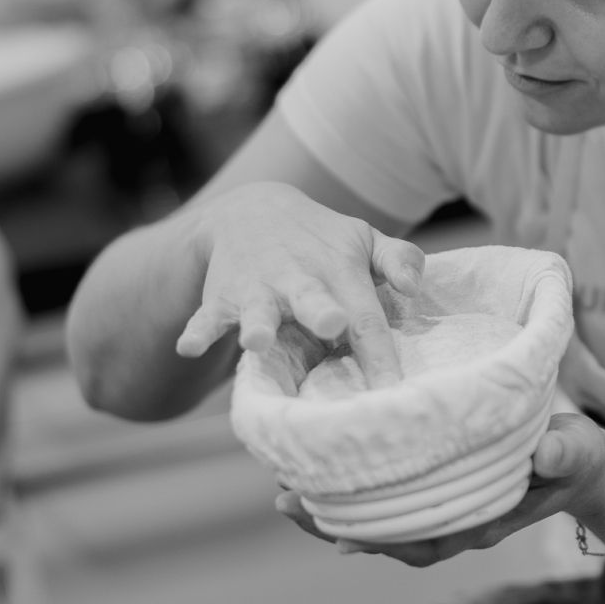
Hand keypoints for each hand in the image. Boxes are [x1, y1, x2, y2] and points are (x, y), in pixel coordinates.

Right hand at [175, 180, 423, 387]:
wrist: (251, 211)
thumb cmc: (322, 242)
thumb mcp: (363, 240)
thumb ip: (399, 259)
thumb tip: (416, 287)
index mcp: (340, 270)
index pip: (366, 316)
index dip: (380, 353)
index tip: (392, 391)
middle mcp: (299, 278)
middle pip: (313, 299)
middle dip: (322, 313)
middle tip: (333, 326)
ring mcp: (257, 288)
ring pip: (257, 309)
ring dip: (256, 324)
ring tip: (255, 341)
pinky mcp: (221, 296)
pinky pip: (207, 316)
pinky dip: (197, 330)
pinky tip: (188, 347)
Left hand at [275, 411, 604, 564]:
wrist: (576, 463)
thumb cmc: (573, 457)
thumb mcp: (575, 452)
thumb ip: (564, 454)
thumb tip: (545, 455)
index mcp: (483, 518)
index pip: (424, 541)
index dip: (381, 540)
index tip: (337, 534)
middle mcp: (454, 520)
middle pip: (387, 536)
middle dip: (335, 525)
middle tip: (286, 504)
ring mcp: (442, 506)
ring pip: (380, 520)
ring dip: (333, 510)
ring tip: (286, 492)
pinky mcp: (435, 485)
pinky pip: (387, 499)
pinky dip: (353, 491)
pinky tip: (319, 478)